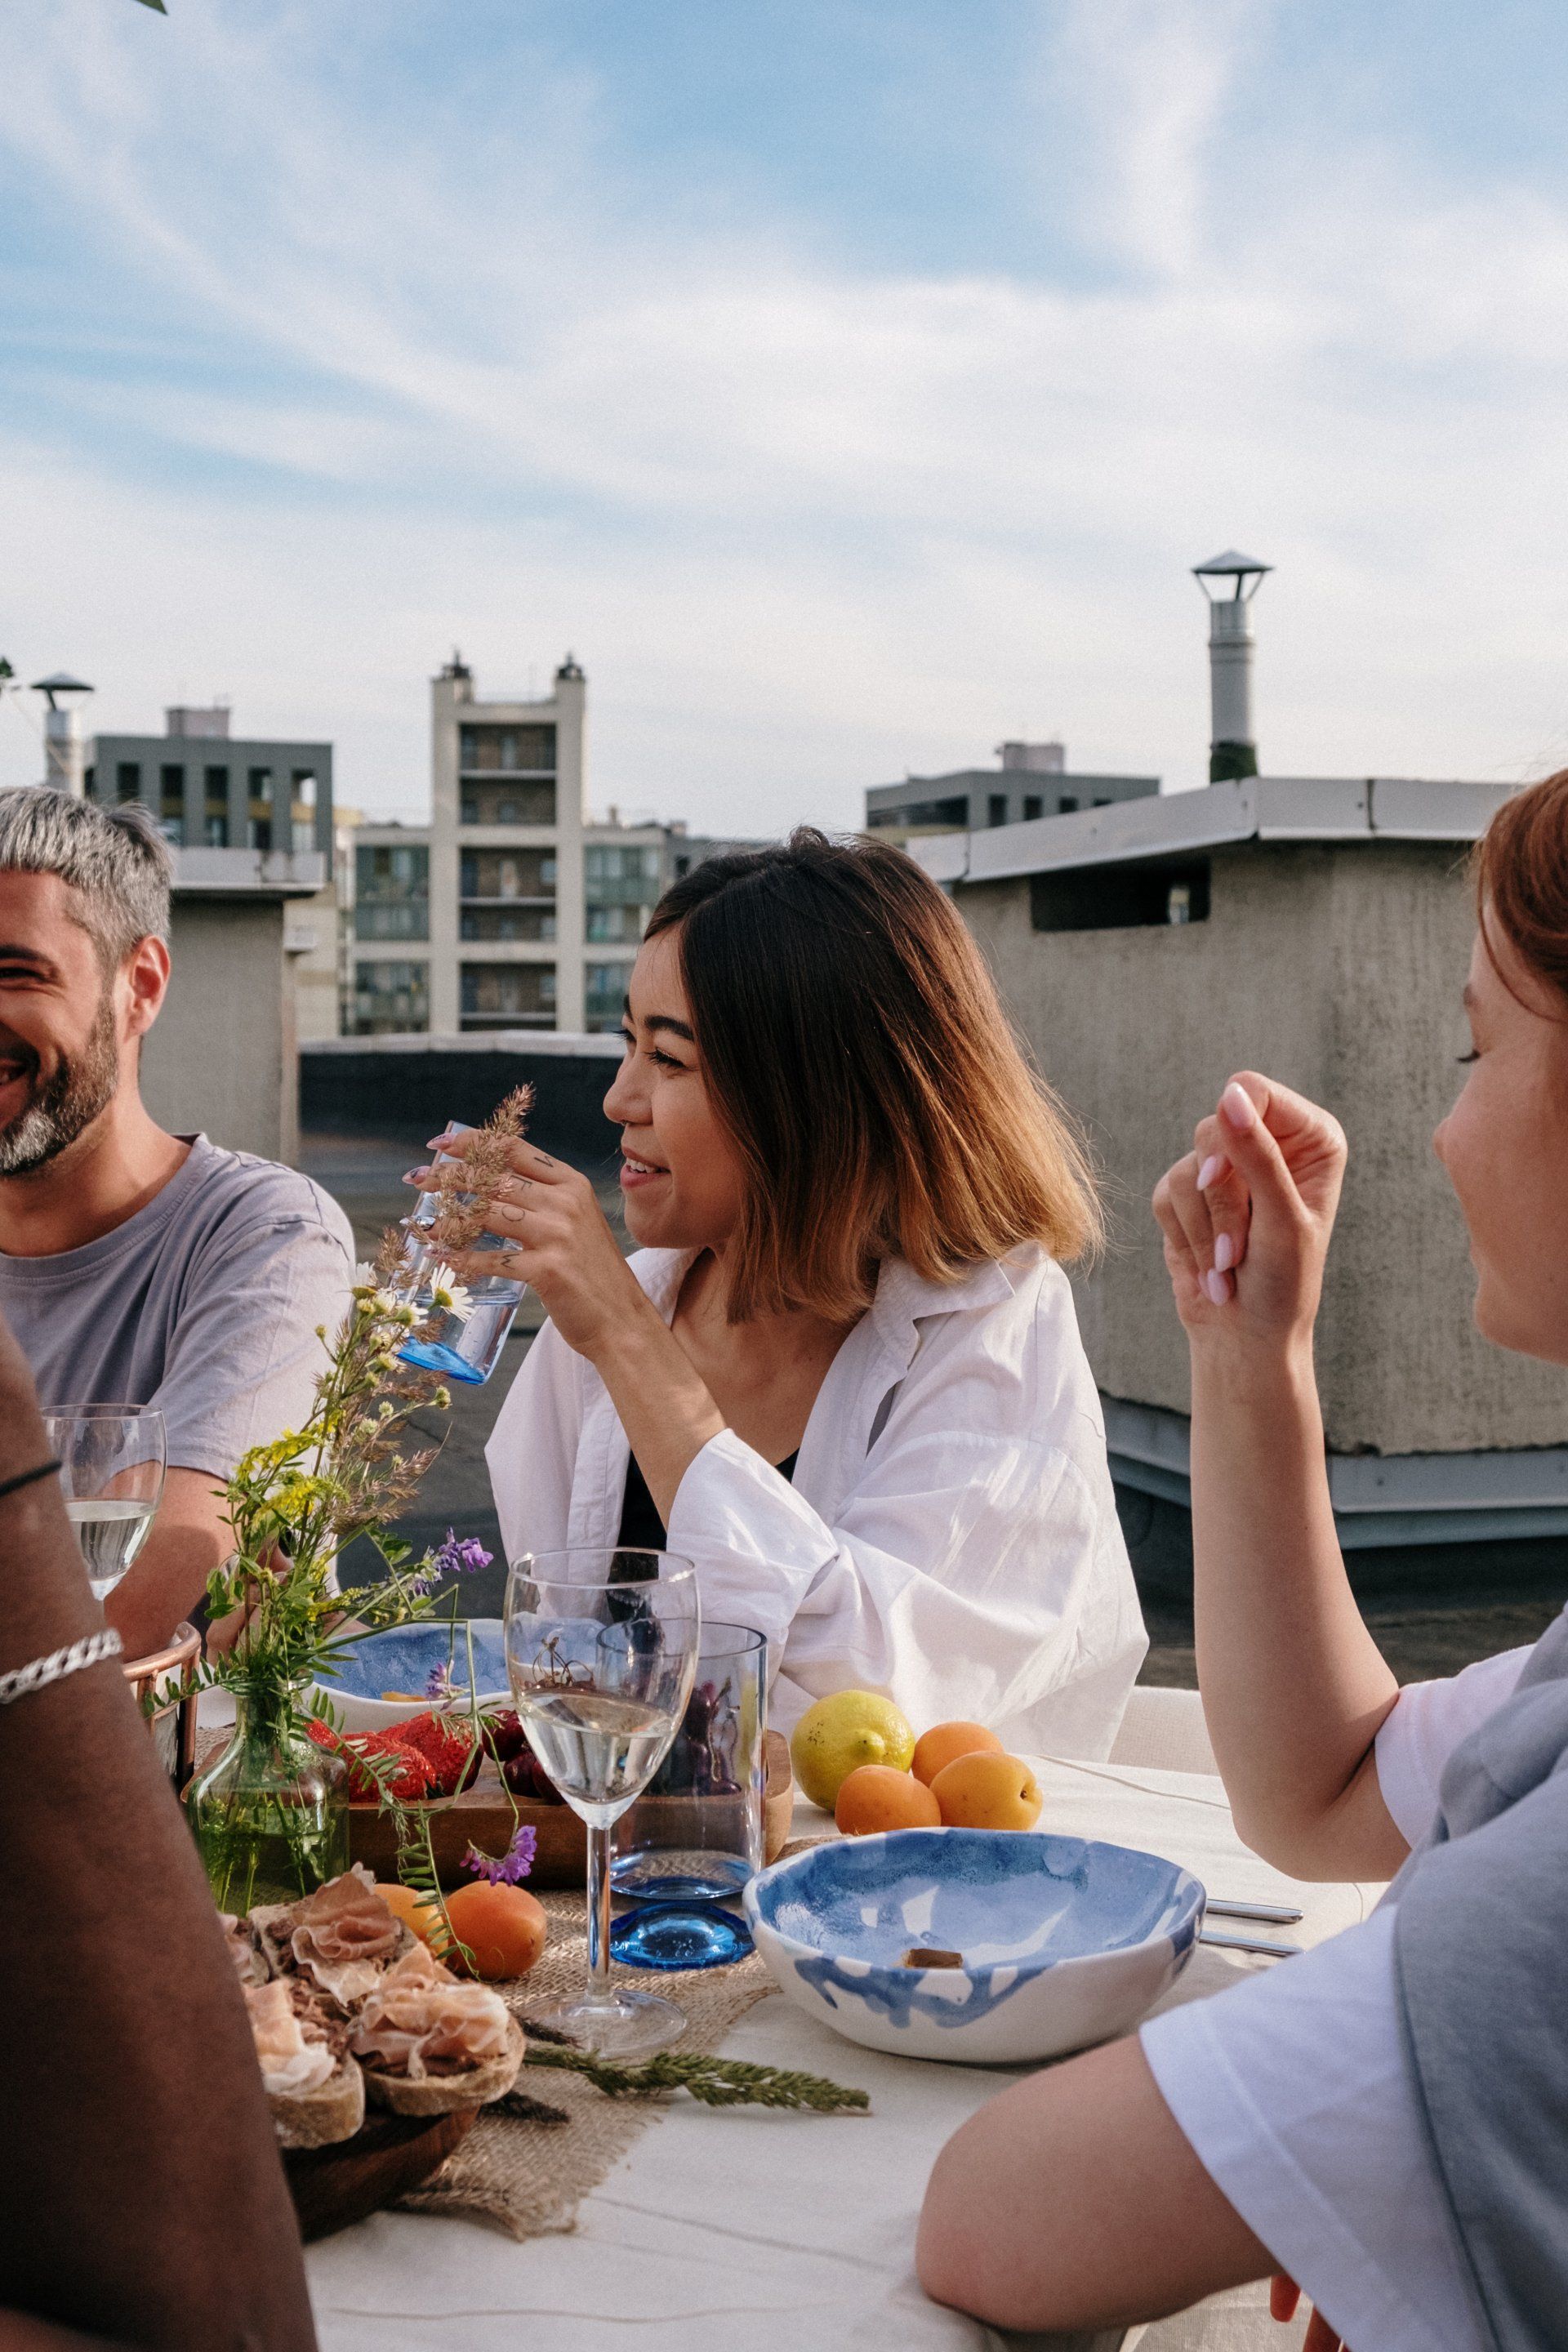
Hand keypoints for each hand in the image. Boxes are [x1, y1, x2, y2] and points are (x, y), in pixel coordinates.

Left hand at [407, 1133, 652, 1361]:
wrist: (622, 1320)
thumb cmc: (593, 1273)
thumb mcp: (576, 1222)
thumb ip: (542, 1201)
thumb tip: (486, 1188)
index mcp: (572, 1184)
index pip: (514, 1149)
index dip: (473, 1142)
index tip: (440, 1145)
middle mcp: (565, 1202)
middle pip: (494, 1178)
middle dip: (448, 1177)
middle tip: (416, 1180)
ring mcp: (558, 1235)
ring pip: (488, 1213)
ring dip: (448, 1218)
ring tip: (423, 1225)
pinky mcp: (547, 1270)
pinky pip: (492, 1259)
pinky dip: (459, 1259)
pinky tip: (438, 1258)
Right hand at [1151, 1071, 1346, 1348]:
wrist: (1246, 1339)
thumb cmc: (1283, 1285)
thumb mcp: (1281, 1220)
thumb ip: (1257, 1156)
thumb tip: (1229, 1095)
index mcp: (1310, 1138)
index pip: (1254, 1093)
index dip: (1230, 1130)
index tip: (1219, 1177)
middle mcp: (1269, 1144)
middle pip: (1212, 1129)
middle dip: (1218, 1199)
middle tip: (1235, 1248)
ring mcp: (1227, 1169)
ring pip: (1186, 1169)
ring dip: (1203, 1230)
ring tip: (1228, 1268)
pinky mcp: (1190, 1195)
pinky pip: (1165, 1194)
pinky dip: (1184, 1237)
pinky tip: (1210, 1268)